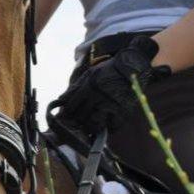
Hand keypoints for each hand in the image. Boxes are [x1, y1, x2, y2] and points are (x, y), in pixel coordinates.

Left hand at [51, 35, 171, 134]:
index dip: (67, 113)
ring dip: (91, 126)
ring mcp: (111, 105)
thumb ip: (75, 87)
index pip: (71, 106)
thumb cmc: (109, 70)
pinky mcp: (123, 111)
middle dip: (78, 121)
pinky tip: (106, 122)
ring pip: (94, 124)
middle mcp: (98, 97)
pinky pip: (112, 127)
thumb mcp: (89, 74)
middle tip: (79, 122)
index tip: (68, 116)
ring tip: (92, 124)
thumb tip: (61, 100)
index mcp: (88, 87)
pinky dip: (108, 127)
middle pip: (81, 117)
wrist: (132, 66)